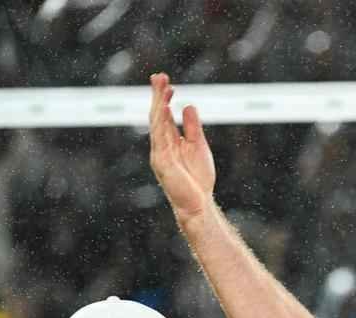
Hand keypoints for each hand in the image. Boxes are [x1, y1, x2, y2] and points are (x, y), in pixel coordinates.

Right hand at [149, 72, 215, 222]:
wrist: (198, 203)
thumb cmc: (198, 178)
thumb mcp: (198, 146)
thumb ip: (193, 127)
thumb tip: (189, 106)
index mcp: (169, 141)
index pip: (164, 115)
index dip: (164, 98)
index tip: (167, 82)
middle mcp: (161, 145)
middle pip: (157, 115)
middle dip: (158, 95)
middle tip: (160, 76)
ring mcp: (159, 153)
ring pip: (157, 123)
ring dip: (159, 104)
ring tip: (162, 86)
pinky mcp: (162, 162)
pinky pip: (160, 138)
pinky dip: (162, 122)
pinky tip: (165, 108)